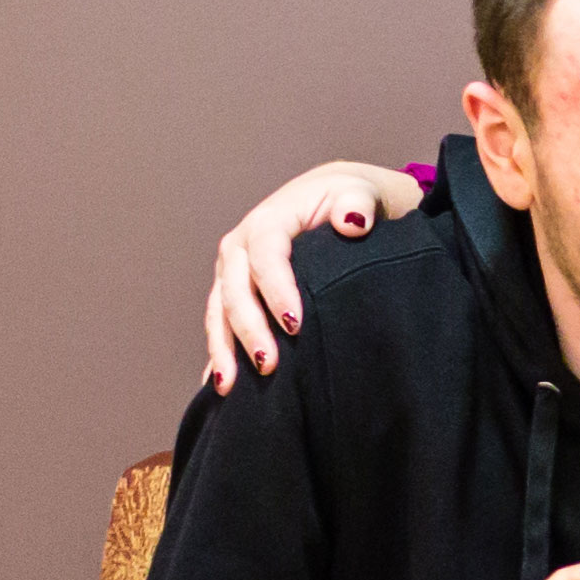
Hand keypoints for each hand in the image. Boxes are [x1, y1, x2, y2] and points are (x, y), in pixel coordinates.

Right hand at [207, 159, 422, 389]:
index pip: (265, 254)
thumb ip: (357, 204)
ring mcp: (232, 272)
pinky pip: (219, 324)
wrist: (334, 202)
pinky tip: (220, 386)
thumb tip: (353, 221)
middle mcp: (240, 247)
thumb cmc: (349, 200)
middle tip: (268, 364)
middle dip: (248, 328)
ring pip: (218, 311)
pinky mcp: (234, 293)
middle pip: (234, 288)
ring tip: (231, 386)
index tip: (295, 324)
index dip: (276, 288)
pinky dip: (219, 353)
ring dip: (223, 348)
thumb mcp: (360, 193)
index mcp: (269, 221)